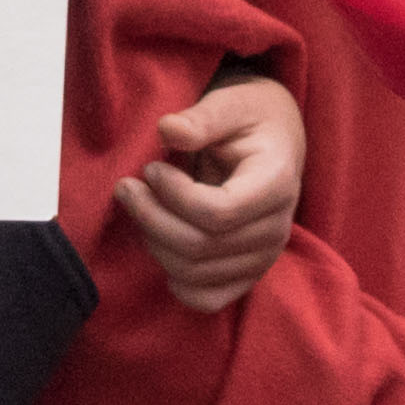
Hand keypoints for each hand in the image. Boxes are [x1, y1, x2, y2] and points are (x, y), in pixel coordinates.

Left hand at [116, 74, 306, 313]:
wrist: (274, 141)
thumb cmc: (250, 118)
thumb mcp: (231, 104)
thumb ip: (202, 117)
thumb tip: (168, 129)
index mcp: (277, 183)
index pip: (218, 213)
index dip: (174, 196)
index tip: (152, 168)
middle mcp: (276, 228)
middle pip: (200, 247)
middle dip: (151, 218)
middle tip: (127, 188)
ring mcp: (264, 257)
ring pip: (195, 273)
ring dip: (154, 243)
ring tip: (140, 208)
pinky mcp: (248, 275)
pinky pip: (207, 300)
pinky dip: (176, 282)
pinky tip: (162, 245)